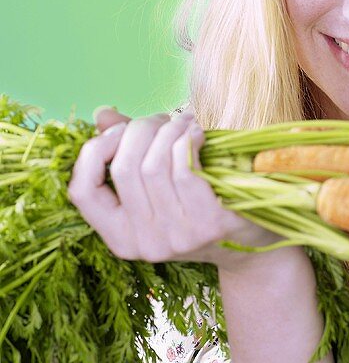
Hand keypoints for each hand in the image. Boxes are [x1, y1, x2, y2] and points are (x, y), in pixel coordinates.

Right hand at [66, 105, 281, 272]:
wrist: (252, 247)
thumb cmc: (200, 208)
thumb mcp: (158, 189)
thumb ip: (127, 153)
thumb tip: (101, 114)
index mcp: (121, 238)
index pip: (82, 192)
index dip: (93, 152)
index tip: (117, 131)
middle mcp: (145, 242)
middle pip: (124, 167)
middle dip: (140, 129)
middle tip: (161, 118)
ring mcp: (177, 237)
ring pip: (154, 164)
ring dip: (168, 130)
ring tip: (183, 123)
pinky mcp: (209, 224)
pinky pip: (184, 169)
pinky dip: (187, 141)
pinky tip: (197, 134)